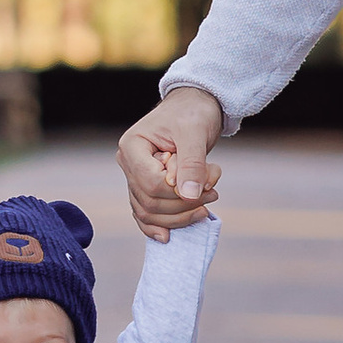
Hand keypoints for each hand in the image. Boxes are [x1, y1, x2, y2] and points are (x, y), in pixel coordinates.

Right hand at [118, 86, 224, 241]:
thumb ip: (192, 163)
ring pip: (148, 212)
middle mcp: (128, 164)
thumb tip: (189, 196)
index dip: (180, 191)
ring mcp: (134, 177)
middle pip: (150, 202)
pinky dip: (158, 224)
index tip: (209, 181)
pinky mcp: (145, 185)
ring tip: (208, 201)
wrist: (193, 106)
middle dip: (184, 205)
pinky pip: (146, 212)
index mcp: (132, 147)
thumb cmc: (193, 113)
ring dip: (179, 215)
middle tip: (214, 192)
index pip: (152, 184)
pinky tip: (169, 236)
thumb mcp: (195, 132)